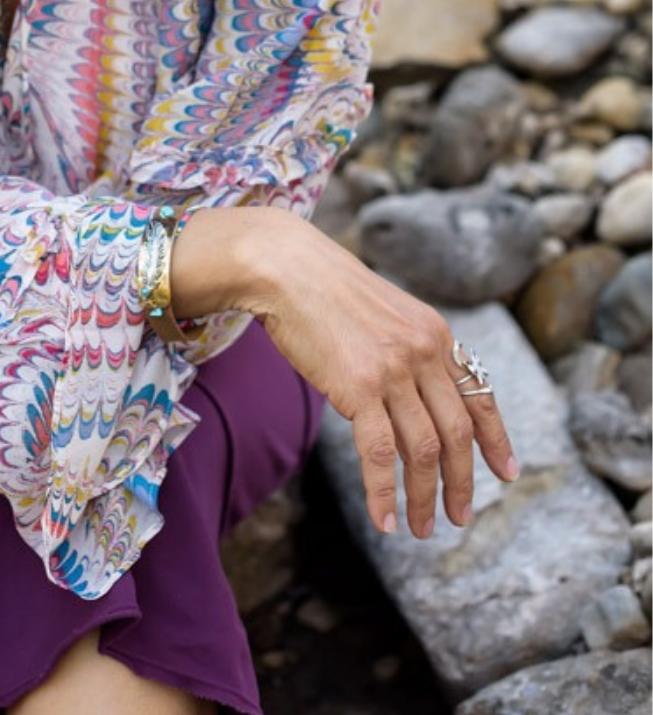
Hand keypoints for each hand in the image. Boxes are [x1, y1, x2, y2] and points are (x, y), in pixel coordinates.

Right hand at [175, 206, 519, 537]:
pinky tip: (385, 520)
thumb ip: (409, 351)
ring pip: (424, 450)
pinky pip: (379, 454)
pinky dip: (384, 493)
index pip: (480, 395)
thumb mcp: (386, 315)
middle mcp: (424, 352)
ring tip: (424, 528)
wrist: (288, 267)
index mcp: (436, 334)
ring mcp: (394, 370)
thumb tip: (416, 402)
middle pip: (458, 433)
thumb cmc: (326, 289)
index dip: (496, 439)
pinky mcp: (359, 387)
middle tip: (461, 517)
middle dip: (463, 482)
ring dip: (426, 497)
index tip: (507, 473)